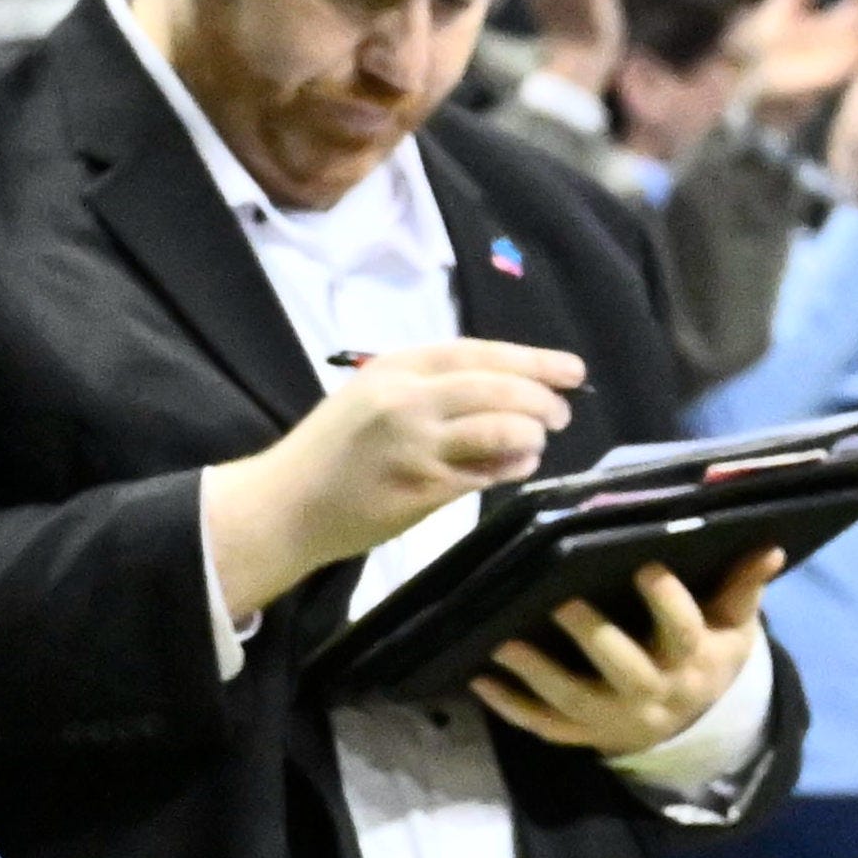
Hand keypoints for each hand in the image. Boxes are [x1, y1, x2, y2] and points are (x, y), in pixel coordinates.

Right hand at [216, 334, 582, 609]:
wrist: (286, 504)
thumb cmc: (332, 451)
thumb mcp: (372, 396)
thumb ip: (429, 389)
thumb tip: (503, 392)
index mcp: (396, 367)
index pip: (478, 353)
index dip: (532, 360)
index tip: (571, 370)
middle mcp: (407, 399)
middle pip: (497, 387)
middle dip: (541, 398)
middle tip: (562, 412)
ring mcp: (415, 445)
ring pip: (499, 430)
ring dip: (531, 435)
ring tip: (539, 441)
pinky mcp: (422, 489)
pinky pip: (484, 474)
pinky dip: (510, 468)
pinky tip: (518, 468)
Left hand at [474, 550, 777, 759]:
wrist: (691, 726)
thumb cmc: (708, 655)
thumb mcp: (734, 626)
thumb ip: (743, 588)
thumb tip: (768, 547)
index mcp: (693, 660)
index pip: (684, 632)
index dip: (667, 602)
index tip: (646, 567)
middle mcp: (653, 693)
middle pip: (625, 669)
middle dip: (594, 638)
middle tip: (562, 603)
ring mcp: (614, 718)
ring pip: (575, 701)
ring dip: (537, 675)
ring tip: (503, 642)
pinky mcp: (584, 733)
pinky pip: (545, 726)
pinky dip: (511, 708)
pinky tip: (481, 680)